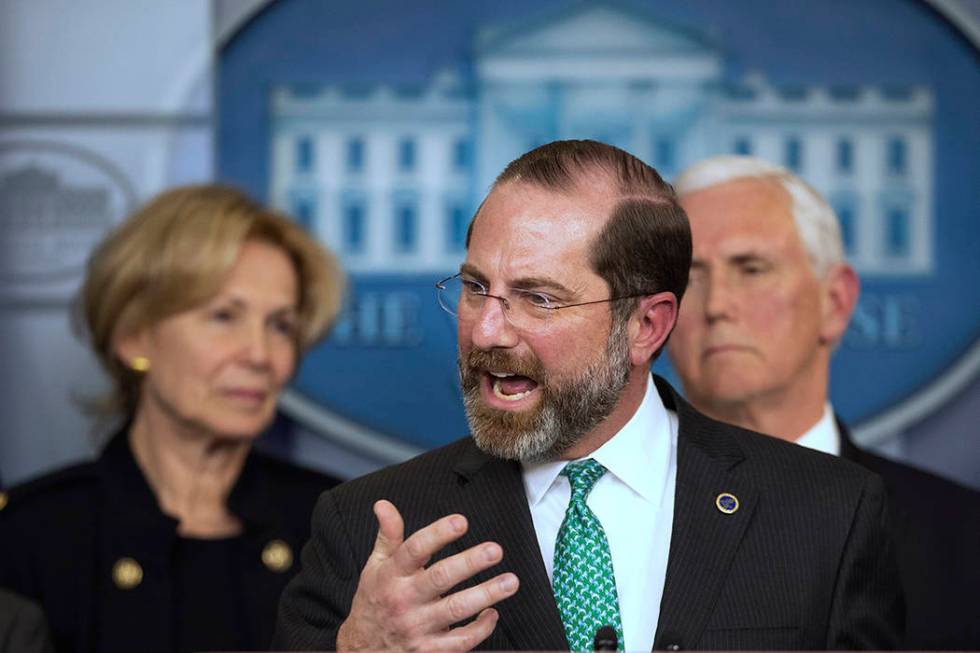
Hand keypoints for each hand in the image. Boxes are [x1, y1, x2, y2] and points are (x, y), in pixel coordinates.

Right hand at [336, 500, 519, 651]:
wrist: (362, 650)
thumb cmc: (374, 602)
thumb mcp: (375, 567)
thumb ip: (388, 536)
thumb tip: (384, 505)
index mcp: (392, 575)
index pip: (415, 550)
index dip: (438, 534)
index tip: (461, 522)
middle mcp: (405, 600)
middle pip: (440, 578)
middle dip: (470, 563)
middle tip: (494, 550)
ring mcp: (418, 627)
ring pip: (456, 610)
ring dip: (486, 595)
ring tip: (509, 581)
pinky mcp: (429, 650)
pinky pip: (460, 641)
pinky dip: (480, 629)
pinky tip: (493, 614)